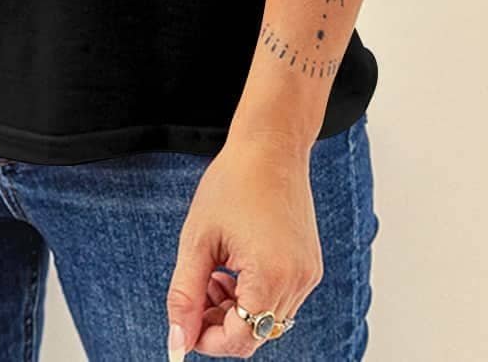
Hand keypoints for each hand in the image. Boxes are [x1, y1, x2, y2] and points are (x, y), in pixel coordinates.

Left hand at [166, 131, 322, 357]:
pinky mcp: (309, 266)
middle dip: (219, 324)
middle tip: (197, 293)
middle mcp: (297, 281)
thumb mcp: (198, 240)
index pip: (240, 339)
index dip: (207, 340)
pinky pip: (280, 301)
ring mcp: (307, 275)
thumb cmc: (233, 183)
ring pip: (267, 320)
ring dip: (236, 310)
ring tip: (216, 272)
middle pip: (254, 334)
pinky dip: (255, 295)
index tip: (185, 324)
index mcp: (270, 275)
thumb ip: (185, 295)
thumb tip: (178, 341)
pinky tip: (235, 266)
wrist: (270, 146)